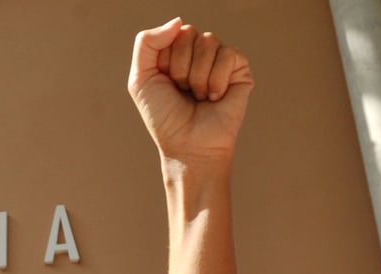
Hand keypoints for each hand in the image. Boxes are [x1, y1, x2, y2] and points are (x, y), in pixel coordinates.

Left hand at [128, 18, 253, 161]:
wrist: (187, 145)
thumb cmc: (164, 117)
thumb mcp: (141, 79)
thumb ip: (146, 43)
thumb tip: (178, 20)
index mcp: (174, 52)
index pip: (170, 33)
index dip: (164, 61)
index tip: (166, 84)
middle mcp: (197, 52)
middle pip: (188, 34)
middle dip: (180, 68)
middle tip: (182, 92)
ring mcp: (219, 59)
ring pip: (208, 42)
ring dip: (196, 77)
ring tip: (198, 97)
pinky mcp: (239, 69)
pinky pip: (228, 54)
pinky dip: (216, 80)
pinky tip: (215, 98)